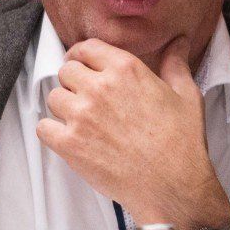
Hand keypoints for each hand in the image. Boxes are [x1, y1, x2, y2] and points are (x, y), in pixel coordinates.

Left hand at [37, 37, 229, 229]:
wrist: (172, 186)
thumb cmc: (181, 143)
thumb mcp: (186, 96)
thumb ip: (176, 64)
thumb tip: (178, 44)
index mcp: (126, 69)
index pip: (86, 48)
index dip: (83, 56)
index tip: (83, 65)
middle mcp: (99, 88)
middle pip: (66, 71)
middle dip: (74, 81)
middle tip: (86, 97)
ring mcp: (81, 116)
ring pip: (54, 97)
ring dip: (64, 106)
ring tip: (81, 120)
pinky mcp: (69, 144)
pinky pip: (43, 127)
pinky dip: (51, 131)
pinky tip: (68, 137)